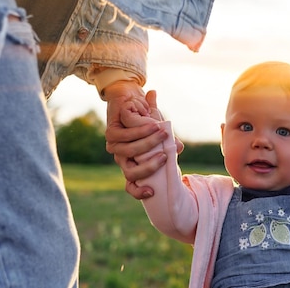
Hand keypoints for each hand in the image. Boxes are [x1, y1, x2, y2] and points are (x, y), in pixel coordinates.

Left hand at [104, 82, 166, 198]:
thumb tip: (178, 147)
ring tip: (163, 134)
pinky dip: (141, 132)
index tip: (152, 192)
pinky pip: (126, 136)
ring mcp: (114, 146)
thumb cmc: (147, 119)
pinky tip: (154, 125)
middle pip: (130, 174)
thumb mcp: (161, 132)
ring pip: (130, 153)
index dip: (138, 192)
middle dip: (149, 167)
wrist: (129, 98)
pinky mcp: (111, 132)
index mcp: (132, 163)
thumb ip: (169, 140)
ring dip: (148, 144)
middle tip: (164, 157)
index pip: (132, 185)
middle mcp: (121, 158)